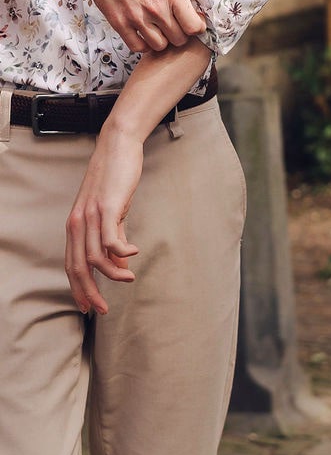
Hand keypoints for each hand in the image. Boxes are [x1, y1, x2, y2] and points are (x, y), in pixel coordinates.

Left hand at [65, 123, 142, 314]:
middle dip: (89, 293)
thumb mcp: (112, 211)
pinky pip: (110, 240)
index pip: (71, 266)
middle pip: (78, 268)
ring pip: (94, 258)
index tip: (89, 308)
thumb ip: (114, 238)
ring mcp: (90, 215)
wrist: (118, 145)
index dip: (78, 289)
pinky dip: (122, 253)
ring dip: (113, 275)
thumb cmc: (115, 177)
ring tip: (130, 279)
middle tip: (103, 310)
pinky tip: (135, 252)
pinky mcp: (106, 207)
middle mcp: (78, 223)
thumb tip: (120, 266)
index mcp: (76, 225)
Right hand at [81, 0, 205, 53]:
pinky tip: (143, 32)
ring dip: (162, 39)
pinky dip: (143, 44)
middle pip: (179, 39)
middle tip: (175, 24)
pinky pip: (138, 47)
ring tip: (159, 28)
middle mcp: (157, 9)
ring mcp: (138, 18)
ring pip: (160, 45)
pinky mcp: (120, 24)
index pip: (194, 26)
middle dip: (180, 33)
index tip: (192, 21)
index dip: (196, 26)